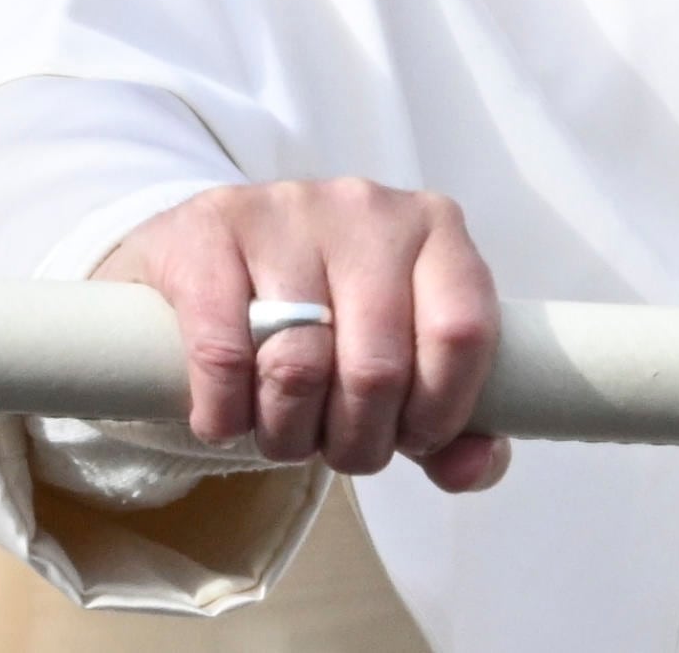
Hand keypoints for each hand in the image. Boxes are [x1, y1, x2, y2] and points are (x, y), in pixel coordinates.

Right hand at [94, 179, 507, 492]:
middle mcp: (369, 209)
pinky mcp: (209, 229)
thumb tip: (469, 470)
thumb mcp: (403, 355)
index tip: (410, 440)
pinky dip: (224, 413)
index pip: (462, 332)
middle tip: (339, 449)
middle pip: (377, 366)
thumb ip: (455, 423)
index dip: (439, 412)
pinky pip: (221, 353)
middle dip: (358, 440)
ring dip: (288, 433)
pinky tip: (226, 420)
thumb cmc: (328, 313)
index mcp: (437, 229)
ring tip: (285, 434)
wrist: (214, 256)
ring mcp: (287, 211)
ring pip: (298, 366)